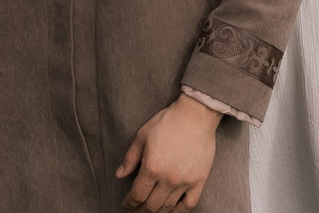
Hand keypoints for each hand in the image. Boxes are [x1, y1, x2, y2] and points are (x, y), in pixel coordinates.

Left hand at [116, 95, 219, 210]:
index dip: (129, 203)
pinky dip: (179, 212)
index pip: (137, 195)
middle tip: (135, 211)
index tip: (125, 205)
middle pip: (151, 205)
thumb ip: (130, 158)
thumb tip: (119, 175)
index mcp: (152, 168)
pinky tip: (172, 211)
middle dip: (140, 211)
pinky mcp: (199, 181)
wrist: (195, 115)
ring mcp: (185, 182)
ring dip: (156, 212)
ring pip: (168, 207)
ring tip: (150, 212)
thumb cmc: (167, 122)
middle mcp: (168, 179)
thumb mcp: (142, 136)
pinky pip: (189, 204)